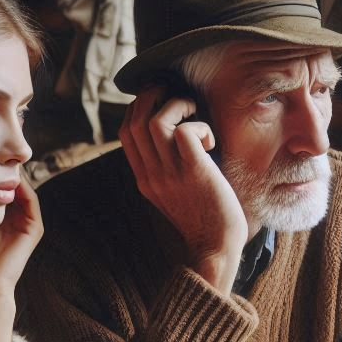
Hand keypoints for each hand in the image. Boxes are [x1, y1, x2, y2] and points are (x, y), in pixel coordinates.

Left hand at [0, 174, 42, 341]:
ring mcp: (26, 221)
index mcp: (1, 213)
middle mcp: (15, 215)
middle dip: (6, 167)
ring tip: (2, 160)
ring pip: (24, 189)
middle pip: (14, 184)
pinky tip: (10, 180)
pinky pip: (32, 202)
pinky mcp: (34, 229)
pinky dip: (24, 188)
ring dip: (15, 175)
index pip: (0, 184)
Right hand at [119, 86, 246, 293]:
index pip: (125, 133)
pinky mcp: (194, 172)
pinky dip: (198, 126)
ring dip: (175, 105)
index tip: (157, 100)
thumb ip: (166, 170)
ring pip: (155, 121)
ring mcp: (171, 174)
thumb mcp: (174, 194)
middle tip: (173, 93)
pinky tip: (210, 140)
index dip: (138, 108)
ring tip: (193, 112)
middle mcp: (152, 175)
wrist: (216, 247)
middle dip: (151, 96)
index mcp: (145, 180)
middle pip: (134, 121)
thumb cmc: (204, 218)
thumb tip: (175, 139)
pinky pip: (184, 132)